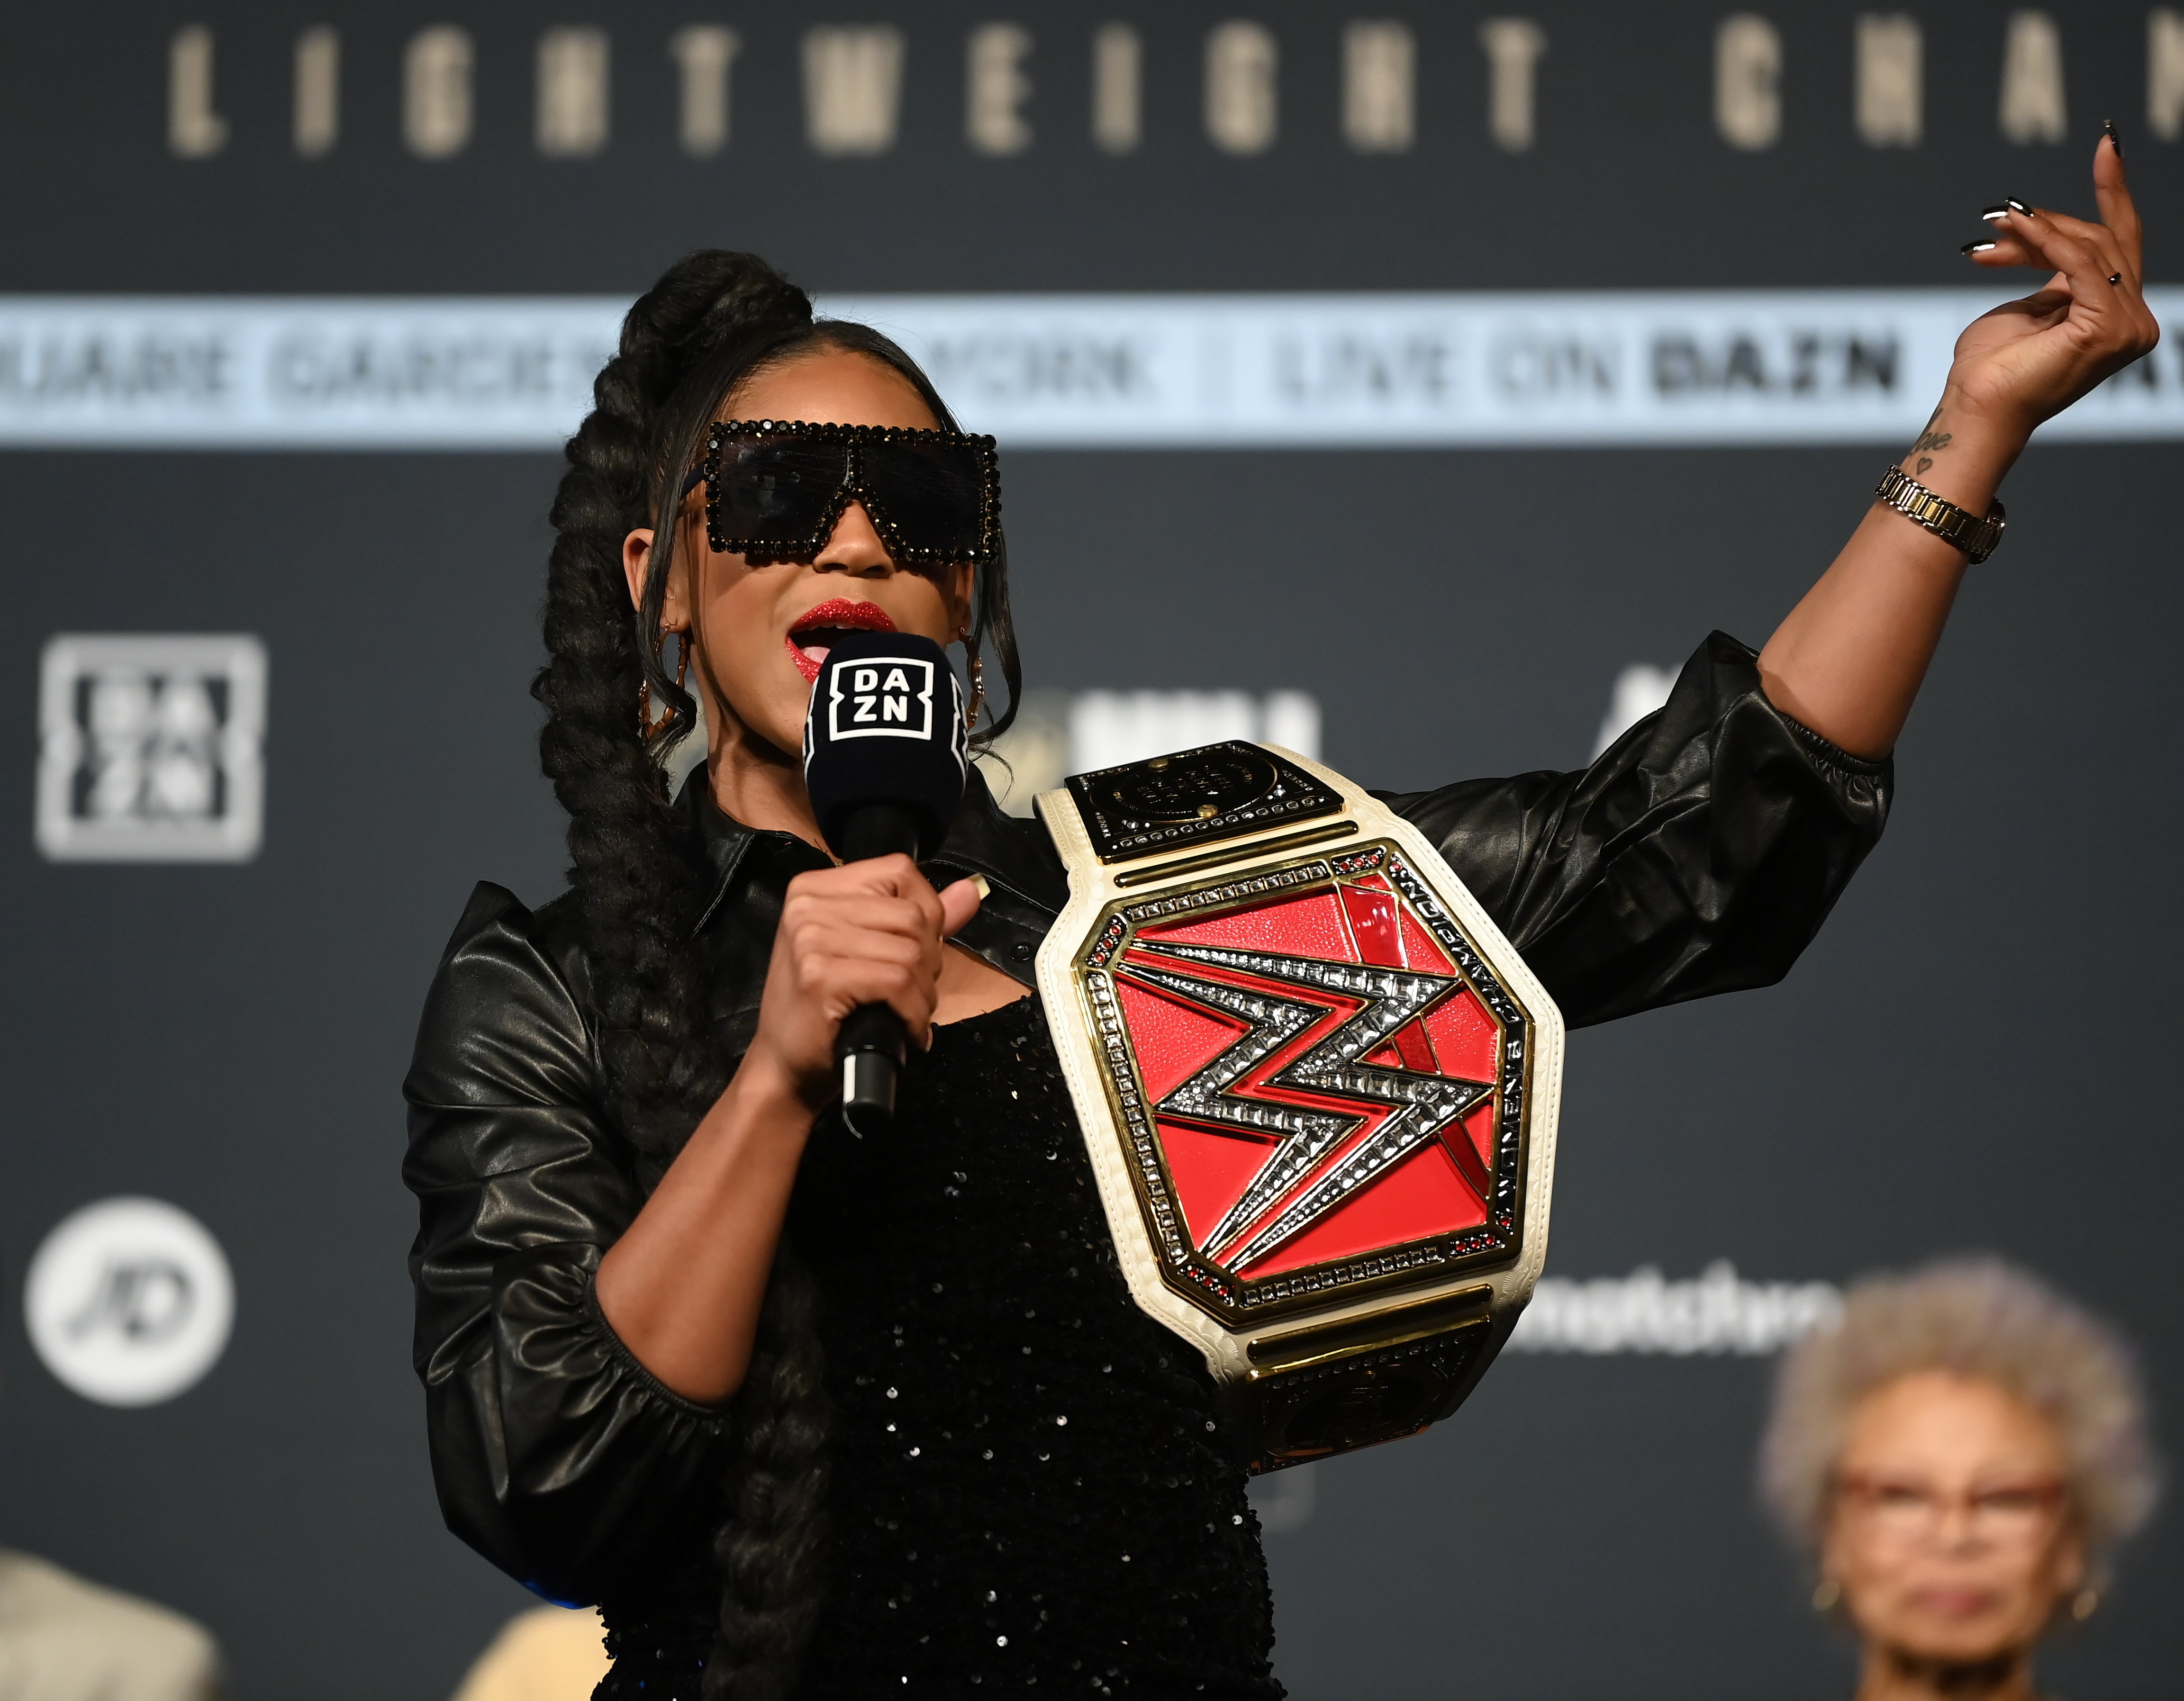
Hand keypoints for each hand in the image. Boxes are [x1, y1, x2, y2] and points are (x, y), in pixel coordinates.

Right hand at [744, 856, 983, 1112]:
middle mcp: (808, 904)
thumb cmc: (826, 1011)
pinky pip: (898, 981)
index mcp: (816, 888)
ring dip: (923, 994)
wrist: (784, 1067)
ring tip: (908, 1014)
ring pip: (910, 951)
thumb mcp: (868, 951)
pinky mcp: (820, 975)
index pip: (899, 871)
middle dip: (928, 961)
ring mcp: (811, 938)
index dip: (926, 913)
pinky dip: (913, 1012)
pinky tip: (905, 1030)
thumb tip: (971, 891)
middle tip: (911, 994)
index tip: (916, 952)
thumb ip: (921, 919)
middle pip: (911, 915)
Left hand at [1949, 132, 2159, 444]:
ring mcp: (2127, 328)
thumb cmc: (1991, 366)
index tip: (2107, 144)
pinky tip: (2014, 229)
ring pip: (2090, 249)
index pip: (2119, 244)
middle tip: (1999, 218)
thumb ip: (2057, 273)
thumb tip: (2050, 229)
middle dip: (2048, 225)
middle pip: (2102, 242)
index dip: (2113, 191)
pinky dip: (2045, 241)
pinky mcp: (2107, 329)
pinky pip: (2079, 265)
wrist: (1975, 407)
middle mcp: (2134, 323)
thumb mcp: (2030, 304)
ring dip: (2038, 231)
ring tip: (1996, 223)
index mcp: (2119, 316)